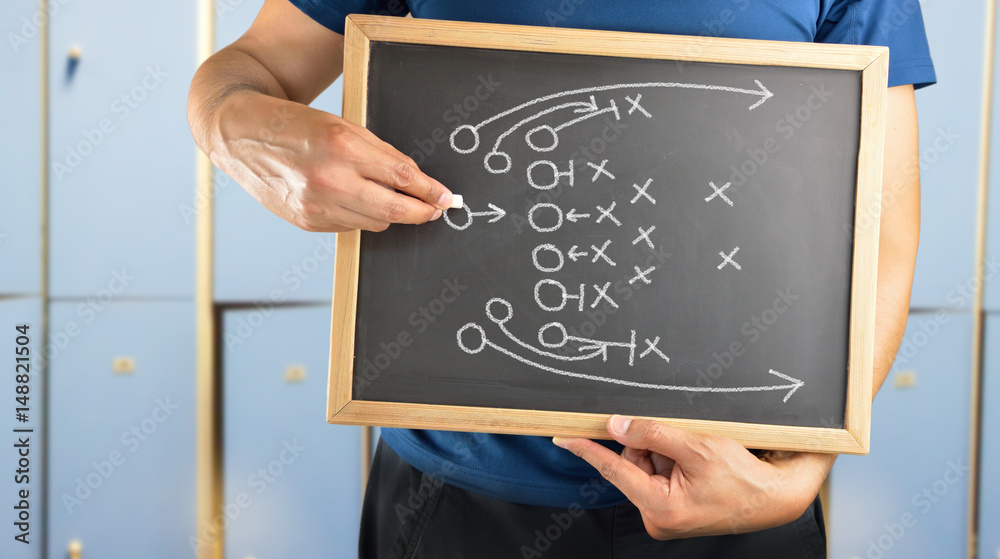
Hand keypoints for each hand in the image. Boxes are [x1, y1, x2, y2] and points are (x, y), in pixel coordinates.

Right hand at [211, 92, 453, 231]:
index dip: (429, 190)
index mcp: (341, 148)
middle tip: (436, 210)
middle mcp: (328, 180)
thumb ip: (381, 153)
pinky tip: (355, 200)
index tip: (446, 197)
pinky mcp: (306, 222)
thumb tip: (415, 179)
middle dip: (421, 212)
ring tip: (391, 198)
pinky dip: (361, 215)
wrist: (242, 134)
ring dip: (390, 213)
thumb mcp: (342, 125)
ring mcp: (315, 206)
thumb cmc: (295, 124)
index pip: (401, 177)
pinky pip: (350, 225)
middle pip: (393, 209)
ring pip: (374, 222)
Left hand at [553, 415, 834, 538]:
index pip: (614, 470)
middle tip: (684, 444)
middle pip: (632, 463)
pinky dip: (672, 460)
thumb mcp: (698, 447)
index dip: (588, 450)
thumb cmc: (747, 480)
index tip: (563, 436)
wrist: (776, 497)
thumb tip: (617, 425)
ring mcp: (664, 515)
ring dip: (665, 452)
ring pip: (645, 465)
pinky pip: (659, 473)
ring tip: (697, 457)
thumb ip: (654, 434)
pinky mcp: (672, 509)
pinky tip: (697, 463)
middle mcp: (657, 517)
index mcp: (661, 508)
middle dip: (651, 445)